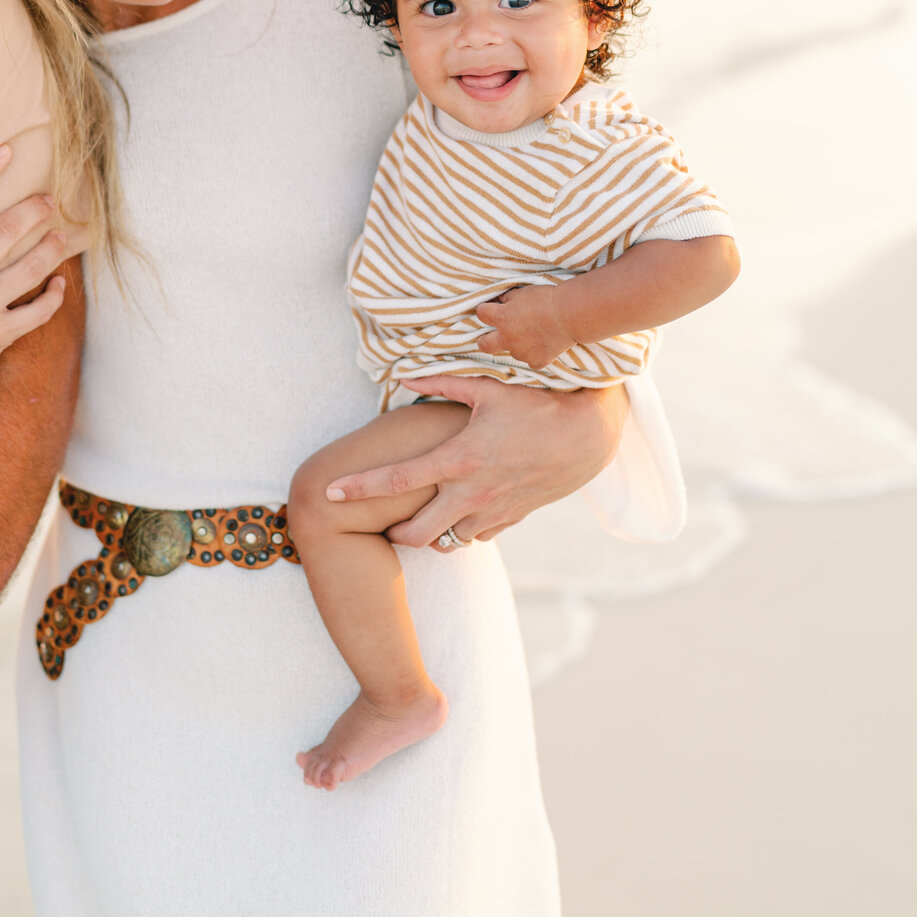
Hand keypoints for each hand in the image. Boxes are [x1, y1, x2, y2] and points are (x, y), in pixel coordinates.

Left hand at [326, 376, 627, 546]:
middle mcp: (471, 493)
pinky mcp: (511, 520)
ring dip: (430, 532)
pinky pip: (475, 536)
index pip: (396, 480)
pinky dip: (462, 529)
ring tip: (423, 513)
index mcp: (457, 459)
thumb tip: (404, 376)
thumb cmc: (535, 406)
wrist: (587, 436)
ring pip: (446, 541)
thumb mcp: (488, 389)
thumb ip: (442, 383)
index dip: (358, 488)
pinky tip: (461, 509)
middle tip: (384, 522)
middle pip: (415, 533)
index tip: (329, 492)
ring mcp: (492, 512)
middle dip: (392, 534)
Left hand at [475, 283, 573, 369]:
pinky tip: (545, 344)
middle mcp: (508, 338)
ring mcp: (522, 352)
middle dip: (484, 340)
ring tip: (535, 333)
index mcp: (502, 318)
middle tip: (490, 336)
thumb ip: (508, 299)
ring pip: (513, 351)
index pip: (481, 314)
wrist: (569, 315)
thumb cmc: (546, 299)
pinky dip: (536, 354)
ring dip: (518, 344)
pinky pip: (532, 360)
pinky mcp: (537, 361)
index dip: (485, 310)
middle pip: (485, 345)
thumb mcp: (523, 292)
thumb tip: (500, 302)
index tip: (490, 308)